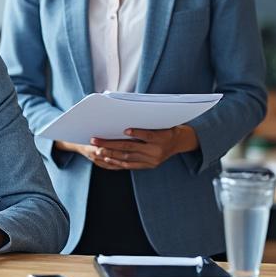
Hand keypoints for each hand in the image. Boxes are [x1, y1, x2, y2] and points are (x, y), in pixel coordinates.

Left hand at [57, 126, 197, 169]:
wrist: (180, 142)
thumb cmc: (167, 127)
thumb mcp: (162, 121)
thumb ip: (147, 120)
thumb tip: (127, 110)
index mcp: (162, 138)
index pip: (148, 135)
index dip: (137, 133)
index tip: (125, 130)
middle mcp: (157, 151)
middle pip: (131, 147)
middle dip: (111, 144)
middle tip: (95, 140)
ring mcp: (152, 160)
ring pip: (127, 157)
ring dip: (110, 153)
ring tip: (97, 149)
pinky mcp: (148, 166)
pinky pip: (130, 165)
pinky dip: (117, 162)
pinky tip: (107, 158)